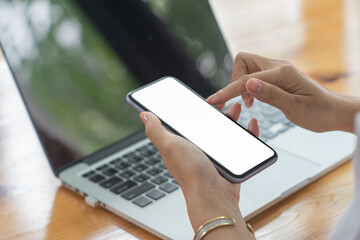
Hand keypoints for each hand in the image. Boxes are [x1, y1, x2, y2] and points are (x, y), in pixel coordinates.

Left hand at [139, 103, 256, 238]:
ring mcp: (214, 156)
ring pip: (225, 132)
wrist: (213, 195)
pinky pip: (240, 143)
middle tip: (224, 100)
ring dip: (232, 118)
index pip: (186, 122)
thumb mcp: (169, 146)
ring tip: (238, 107)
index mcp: (181, 144)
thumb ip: (156, 130)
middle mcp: (196, 149)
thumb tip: (144, 115)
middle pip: (207, 125)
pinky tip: (251, 125)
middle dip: (216, 111)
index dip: (192, 109)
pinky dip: (247, 133)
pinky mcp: (229, 162)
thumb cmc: (190, 172)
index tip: (201, 98)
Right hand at [207, 52, 358, 132]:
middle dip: (234, 81)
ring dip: (241, 84)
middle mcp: (278, 67)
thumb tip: (248, 84)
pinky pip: (254, 75)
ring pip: (247, 68)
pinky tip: (254, 100)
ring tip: (249, 104)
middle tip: (242, 103)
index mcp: (282, 73)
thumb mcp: (295, 107)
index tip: (213, 101)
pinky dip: (248, 87)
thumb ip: (270, 95)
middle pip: (243, 61)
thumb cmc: (319, 112)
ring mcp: (277, 71)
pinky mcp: (276, 77)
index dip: (228, 90)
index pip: (246, 79)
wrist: (334, 112)